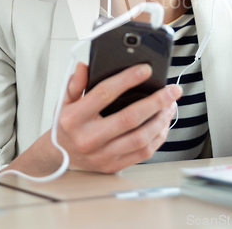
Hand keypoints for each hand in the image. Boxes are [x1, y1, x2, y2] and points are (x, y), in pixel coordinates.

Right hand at [55, 62, 180, 173]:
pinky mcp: (113, 166)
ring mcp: (102, 155)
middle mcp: (88, 138)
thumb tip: (85, 66)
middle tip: (172, 90)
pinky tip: (163, 123)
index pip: (105, 94)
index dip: (128, 79)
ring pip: (140, 138)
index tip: (146, 69)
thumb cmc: (66, 125)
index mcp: (74, 118)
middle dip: (156, 101)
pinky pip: (142, 153)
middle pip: (129, 118)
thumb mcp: (65, 101)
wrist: (59, 156)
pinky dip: (157, 137)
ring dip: (160, 120)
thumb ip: (75, 83)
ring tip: (171, 105)